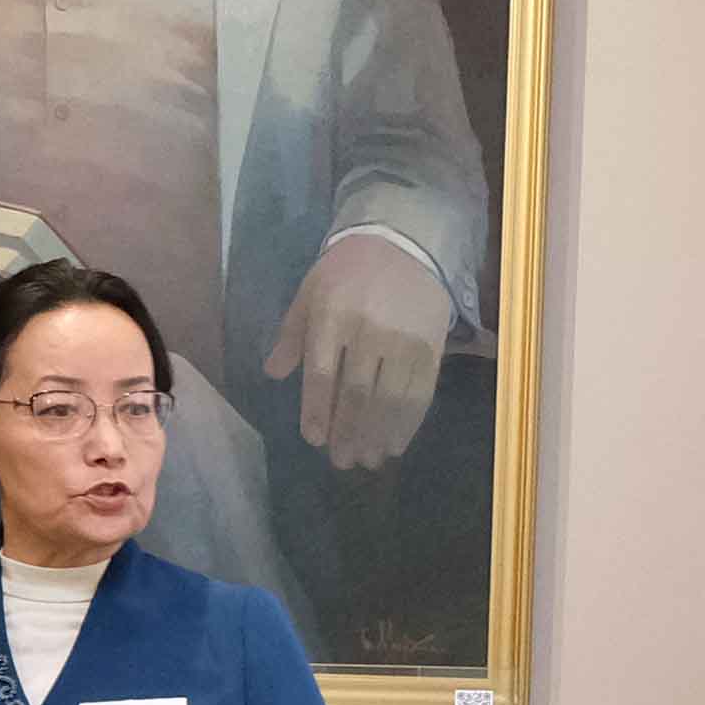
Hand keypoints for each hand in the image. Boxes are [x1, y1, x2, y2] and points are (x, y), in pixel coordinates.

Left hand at [266, 231, 452, 468]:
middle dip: (348, 433)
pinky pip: (420, 395)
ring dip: (377, 436)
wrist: (404, 243)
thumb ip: (292, 334)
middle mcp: (369, 330)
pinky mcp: (432, 349)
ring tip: (367, 460)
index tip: (314, 440)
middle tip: (341, 461)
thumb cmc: (347, 271)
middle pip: (357, 394)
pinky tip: (395, 444)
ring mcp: (404, 341)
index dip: (317, 412)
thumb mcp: (310, 292)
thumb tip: (273, 374)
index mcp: (332, 315)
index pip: (322, 374)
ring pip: (390, 401)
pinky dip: (407, 425)